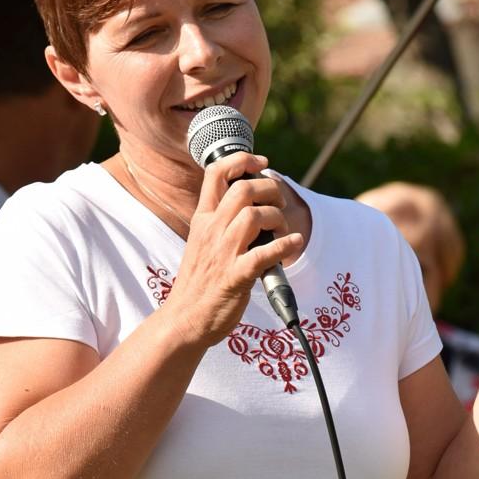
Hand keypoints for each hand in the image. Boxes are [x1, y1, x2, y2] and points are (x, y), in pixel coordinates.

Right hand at [163, 154, 304, 346]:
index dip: (242, 159)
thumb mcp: (202, 242)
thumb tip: (249, 204)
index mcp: (203, 220)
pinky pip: (265, 253)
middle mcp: (211, 231)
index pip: (216, 172)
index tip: (262, 162)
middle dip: (270, 189)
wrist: (185, 319)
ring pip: (254, 215)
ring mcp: (223, 253)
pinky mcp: (236, 276)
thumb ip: (220, 221)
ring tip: (281, 229)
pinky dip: (285, 245)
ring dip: (277, 217)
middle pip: (242, 189)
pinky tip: (293, 244)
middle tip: (279, 203)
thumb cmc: (199, 283)